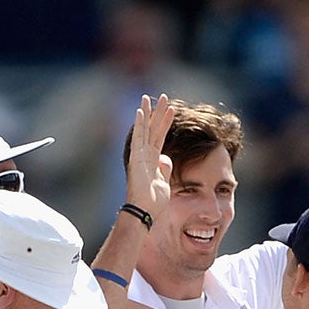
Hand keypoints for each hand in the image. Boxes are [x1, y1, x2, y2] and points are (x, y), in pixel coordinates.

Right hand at [125, 93, 174, 218]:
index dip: (166, 122)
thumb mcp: (164, 182)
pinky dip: (139, 124)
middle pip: (152, 129)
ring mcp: (139, 155)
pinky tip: (141, 111)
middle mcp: (145, 155)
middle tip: (163, 97)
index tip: (172, 109)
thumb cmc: (153, 201)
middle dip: (158, 113)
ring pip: (145, 129)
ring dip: (149, 113)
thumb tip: (166, 158)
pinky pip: (139, 138)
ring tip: (151, 97)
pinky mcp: (136, 158)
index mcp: (152, 160)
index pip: (160, 136)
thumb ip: (165, 168)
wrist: (145, 211)